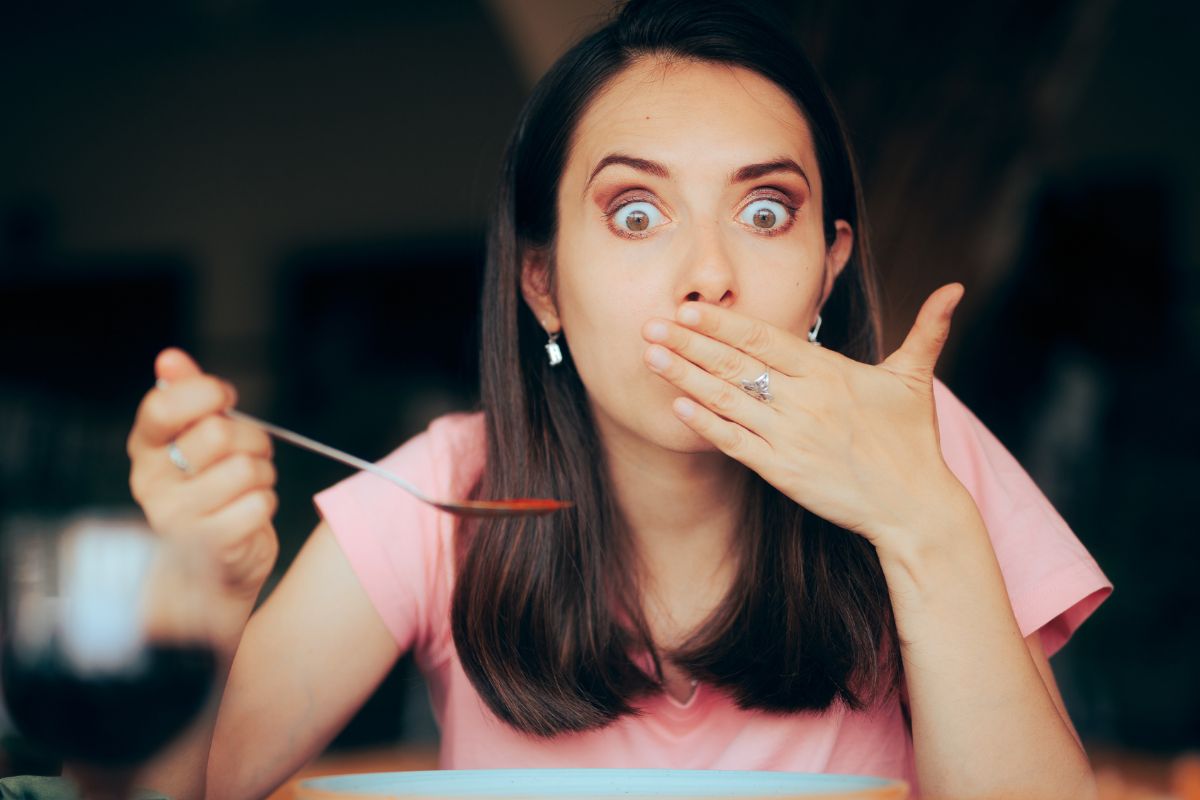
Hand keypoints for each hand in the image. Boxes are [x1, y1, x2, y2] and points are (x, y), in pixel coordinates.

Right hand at [126, 348, 278, 599]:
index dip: (205, 394)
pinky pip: (258, 503)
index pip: (162, 407)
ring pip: (245, 469)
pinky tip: (249, 512)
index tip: (225, 399)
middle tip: (250, 453)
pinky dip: (265, 503)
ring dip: (262, 474)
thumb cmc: (211, 492)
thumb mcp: (197, 441)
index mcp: (146, 450)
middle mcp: (152, 482)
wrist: (214, 568)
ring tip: (250, 486)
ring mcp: (177, 516)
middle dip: (250, 438)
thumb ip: (186, 397)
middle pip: (218, 433)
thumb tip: (170, 358)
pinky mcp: (209, 543)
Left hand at [641, 283, 968, 550]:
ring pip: (727, 400)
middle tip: (648, 324)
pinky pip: (734, 442)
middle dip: (689, 343)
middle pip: (736, 364)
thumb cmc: (912, 441)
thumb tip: (955, 290)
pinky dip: (705, 423)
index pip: (765, 339)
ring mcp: (790, 436)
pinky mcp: (782, 470)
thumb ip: (926, 331)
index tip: (689, 308)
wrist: (914, 507)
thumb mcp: (916, 380)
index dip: (724, 323)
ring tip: (649, 357)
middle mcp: (804, 400)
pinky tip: (676, 407)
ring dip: (684, 377)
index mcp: (828, 372)